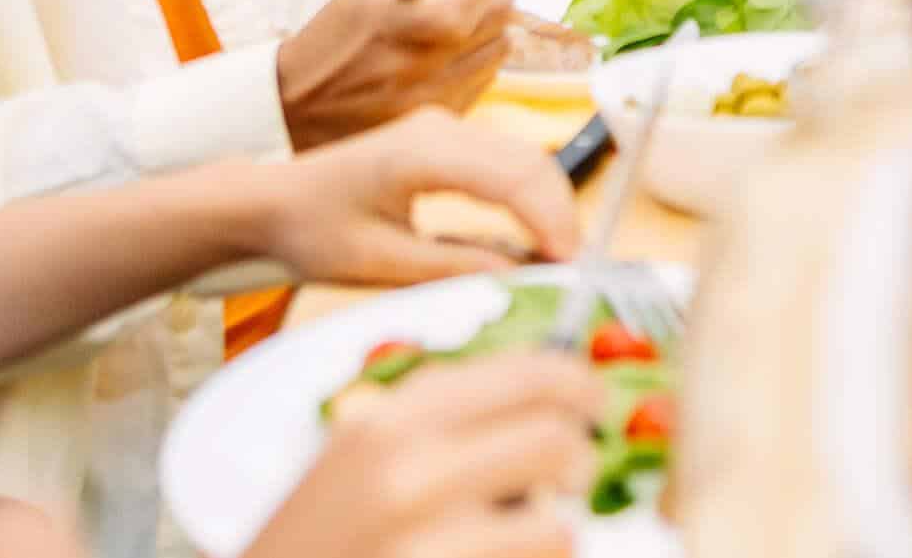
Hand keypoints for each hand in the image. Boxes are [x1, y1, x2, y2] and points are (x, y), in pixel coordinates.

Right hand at [246, 352, 603, 557]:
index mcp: (393, 418)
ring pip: (558, 524)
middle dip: (578, 459)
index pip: (529, 371)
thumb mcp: (362, 459)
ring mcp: (423, 539)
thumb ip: (443, 423)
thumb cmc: (318, 544)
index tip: (593, 404)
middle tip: (571, 476)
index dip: (579, 386)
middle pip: (558, 436)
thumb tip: (552, 398)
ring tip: (524, 539)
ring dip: (554, 536)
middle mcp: (408, 469)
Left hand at [255, 105, 579, 286]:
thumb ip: (451, 267)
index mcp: (419, 153)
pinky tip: (533, 239)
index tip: (569, 264)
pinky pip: (506, 163)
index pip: (511, 177)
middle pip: (530, 161)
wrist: (270, 202)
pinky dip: (529, 199)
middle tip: (572, 270)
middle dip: (561, 214)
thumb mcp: (377, 262)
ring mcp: (446, 128)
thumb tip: (521, 277)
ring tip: (556, 261)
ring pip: (525, 159)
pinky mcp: (448, 140)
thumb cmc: (312, 231)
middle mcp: (441, 128)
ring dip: (549, 206)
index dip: (550, 219)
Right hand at [279, 0, 512, 150]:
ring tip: (461, 19)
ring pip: (500, 49)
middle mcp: (431, 63)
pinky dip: (478, 59)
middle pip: (500, 17)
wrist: (300, 104)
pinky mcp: (441, 118)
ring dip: (490, 27)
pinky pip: (485, 79)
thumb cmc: (335, 38)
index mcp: (412, 22)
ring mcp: (440, 96)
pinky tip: (452, 52)